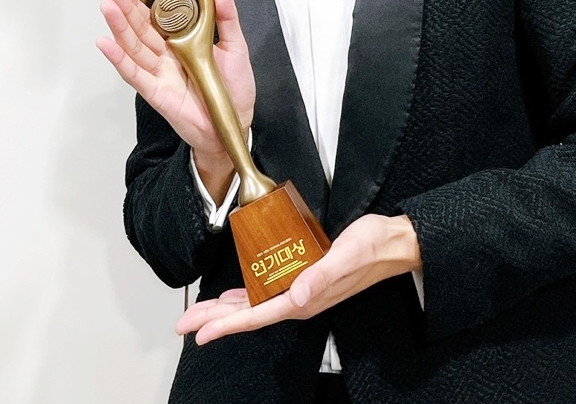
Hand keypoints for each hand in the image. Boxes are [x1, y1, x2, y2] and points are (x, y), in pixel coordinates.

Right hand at [97, 0, 255, 167]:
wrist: (235, 124)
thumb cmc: (234, 89)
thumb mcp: (236, 47)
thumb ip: (227, 18)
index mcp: (182, 41)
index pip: (158, 17)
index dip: (144, 1)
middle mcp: (167, 55)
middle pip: (141, 29)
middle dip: (126, 9)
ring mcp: (159, 72)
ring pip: (134, 46)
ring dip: (119, 27)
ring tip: (107, 7)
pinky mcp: (156, 92)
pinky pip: (135, 74)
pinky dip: (119, 59)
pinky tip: (105, 44)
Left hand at [176, 213, 420, 343]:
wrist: (391, 243)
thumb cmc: (371, 247)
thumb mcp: (345, 256)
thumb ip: (320, 276)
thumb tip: (296, 297)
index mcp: (304, 299)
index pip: (257, 316)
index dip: (226, 324)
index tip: (200, 332)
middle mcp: (299, 300)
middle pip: (249, 315)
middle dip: (215, 319)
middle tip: (184, 323)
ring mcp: (301, 291)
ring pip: (255, 306)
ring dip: (226, 310)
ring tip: (200, 314)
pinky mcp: (303, 278)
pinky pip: (267, 293)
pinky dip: (247, 296)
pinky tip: (235, 296)